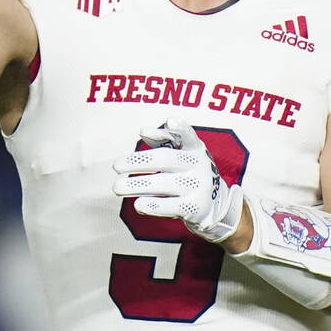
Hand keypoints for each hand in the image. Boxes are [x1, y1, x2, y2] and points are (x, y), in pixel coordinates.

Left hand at [112, 118, 243, 242]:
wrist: (214, 205)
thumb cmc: (188, 172)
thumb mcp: (182, 154)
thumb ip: (164, 141)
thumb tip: (144, 132)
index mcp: (195, 148)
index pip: (188, 135)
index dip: (180, 129)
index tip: (170, 122)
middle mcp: (199, 165)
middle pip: (166, 159)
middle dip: (138, 162)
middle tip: (116, 166)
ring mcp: (198, 186)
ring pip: (163, 184)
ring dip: (137, 185)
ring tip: (117, 187)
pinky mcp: (195, 208)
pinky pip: (170, 206)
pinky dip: (153, 205)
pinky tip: (137, 204)